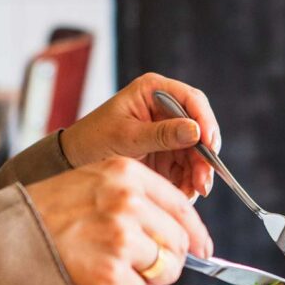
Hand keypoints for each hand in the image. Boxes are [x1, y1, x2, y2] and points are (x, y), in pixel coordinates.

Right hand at [26, 157, 212, 284]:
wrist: (6, 237)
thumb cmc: (46, 212)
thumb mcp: (92, 182)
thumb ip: (135, 196)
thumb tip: (181, 230)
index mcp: (125, 174)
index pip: (182, 206)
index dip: (196, 233)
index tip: (203, 248)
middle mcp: (127, 202)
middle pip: (179, 242)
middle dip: (169, 259)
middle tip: (145, 265)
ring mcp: (120, 239)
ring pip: (163, 269)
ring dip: (145, 277)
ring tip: (111, 268)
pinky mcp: (110, 274)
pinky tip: (98, 280)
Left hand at [60, 73, 220, 198]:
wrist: (74, 160)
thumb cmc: (93, 139)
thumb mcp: (127, 136)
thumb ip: (162, 134)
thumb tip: (196, 131)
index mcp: (154, 91)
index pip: (191, 100)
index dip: (205, 121)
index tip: (209, 144)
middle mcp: (165, 108)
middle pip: (199, 128)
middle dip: (204, 156)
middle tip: (203, 180)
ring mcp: (168, 131)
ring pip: (196, 151)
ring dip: (198, 173)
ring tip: (192, 192)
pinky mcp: (167, 153)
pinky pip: (186, 167)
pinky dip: (188, 181)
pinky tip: (184, 193)